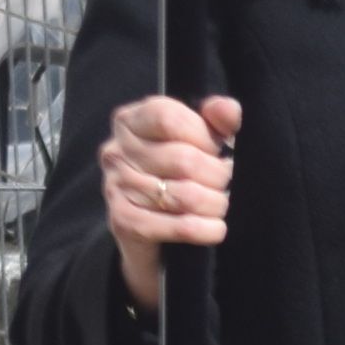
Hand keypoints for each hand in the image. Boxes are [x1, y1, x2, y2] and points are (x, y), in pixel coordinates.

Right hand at [102, 93, 242, 309]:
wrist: (155, 235)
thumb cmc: (181, 174)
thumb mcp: (201, 138)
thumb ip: (217, 119)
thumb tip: (228, 109)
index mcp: (131, 121)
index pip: (169, 119)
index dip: (204, 136)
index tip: (219, 150)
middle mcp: (116, 151)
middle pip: (182, 159)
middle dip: (218, 175)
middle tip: (226, 183)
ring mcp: (116, 187)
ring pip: (183, 195)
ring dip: (215, 203)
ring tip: (222, 204)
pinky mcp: (123, 222)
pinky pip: (175, 226)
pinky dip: (204, 229)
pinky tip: (216, 228)